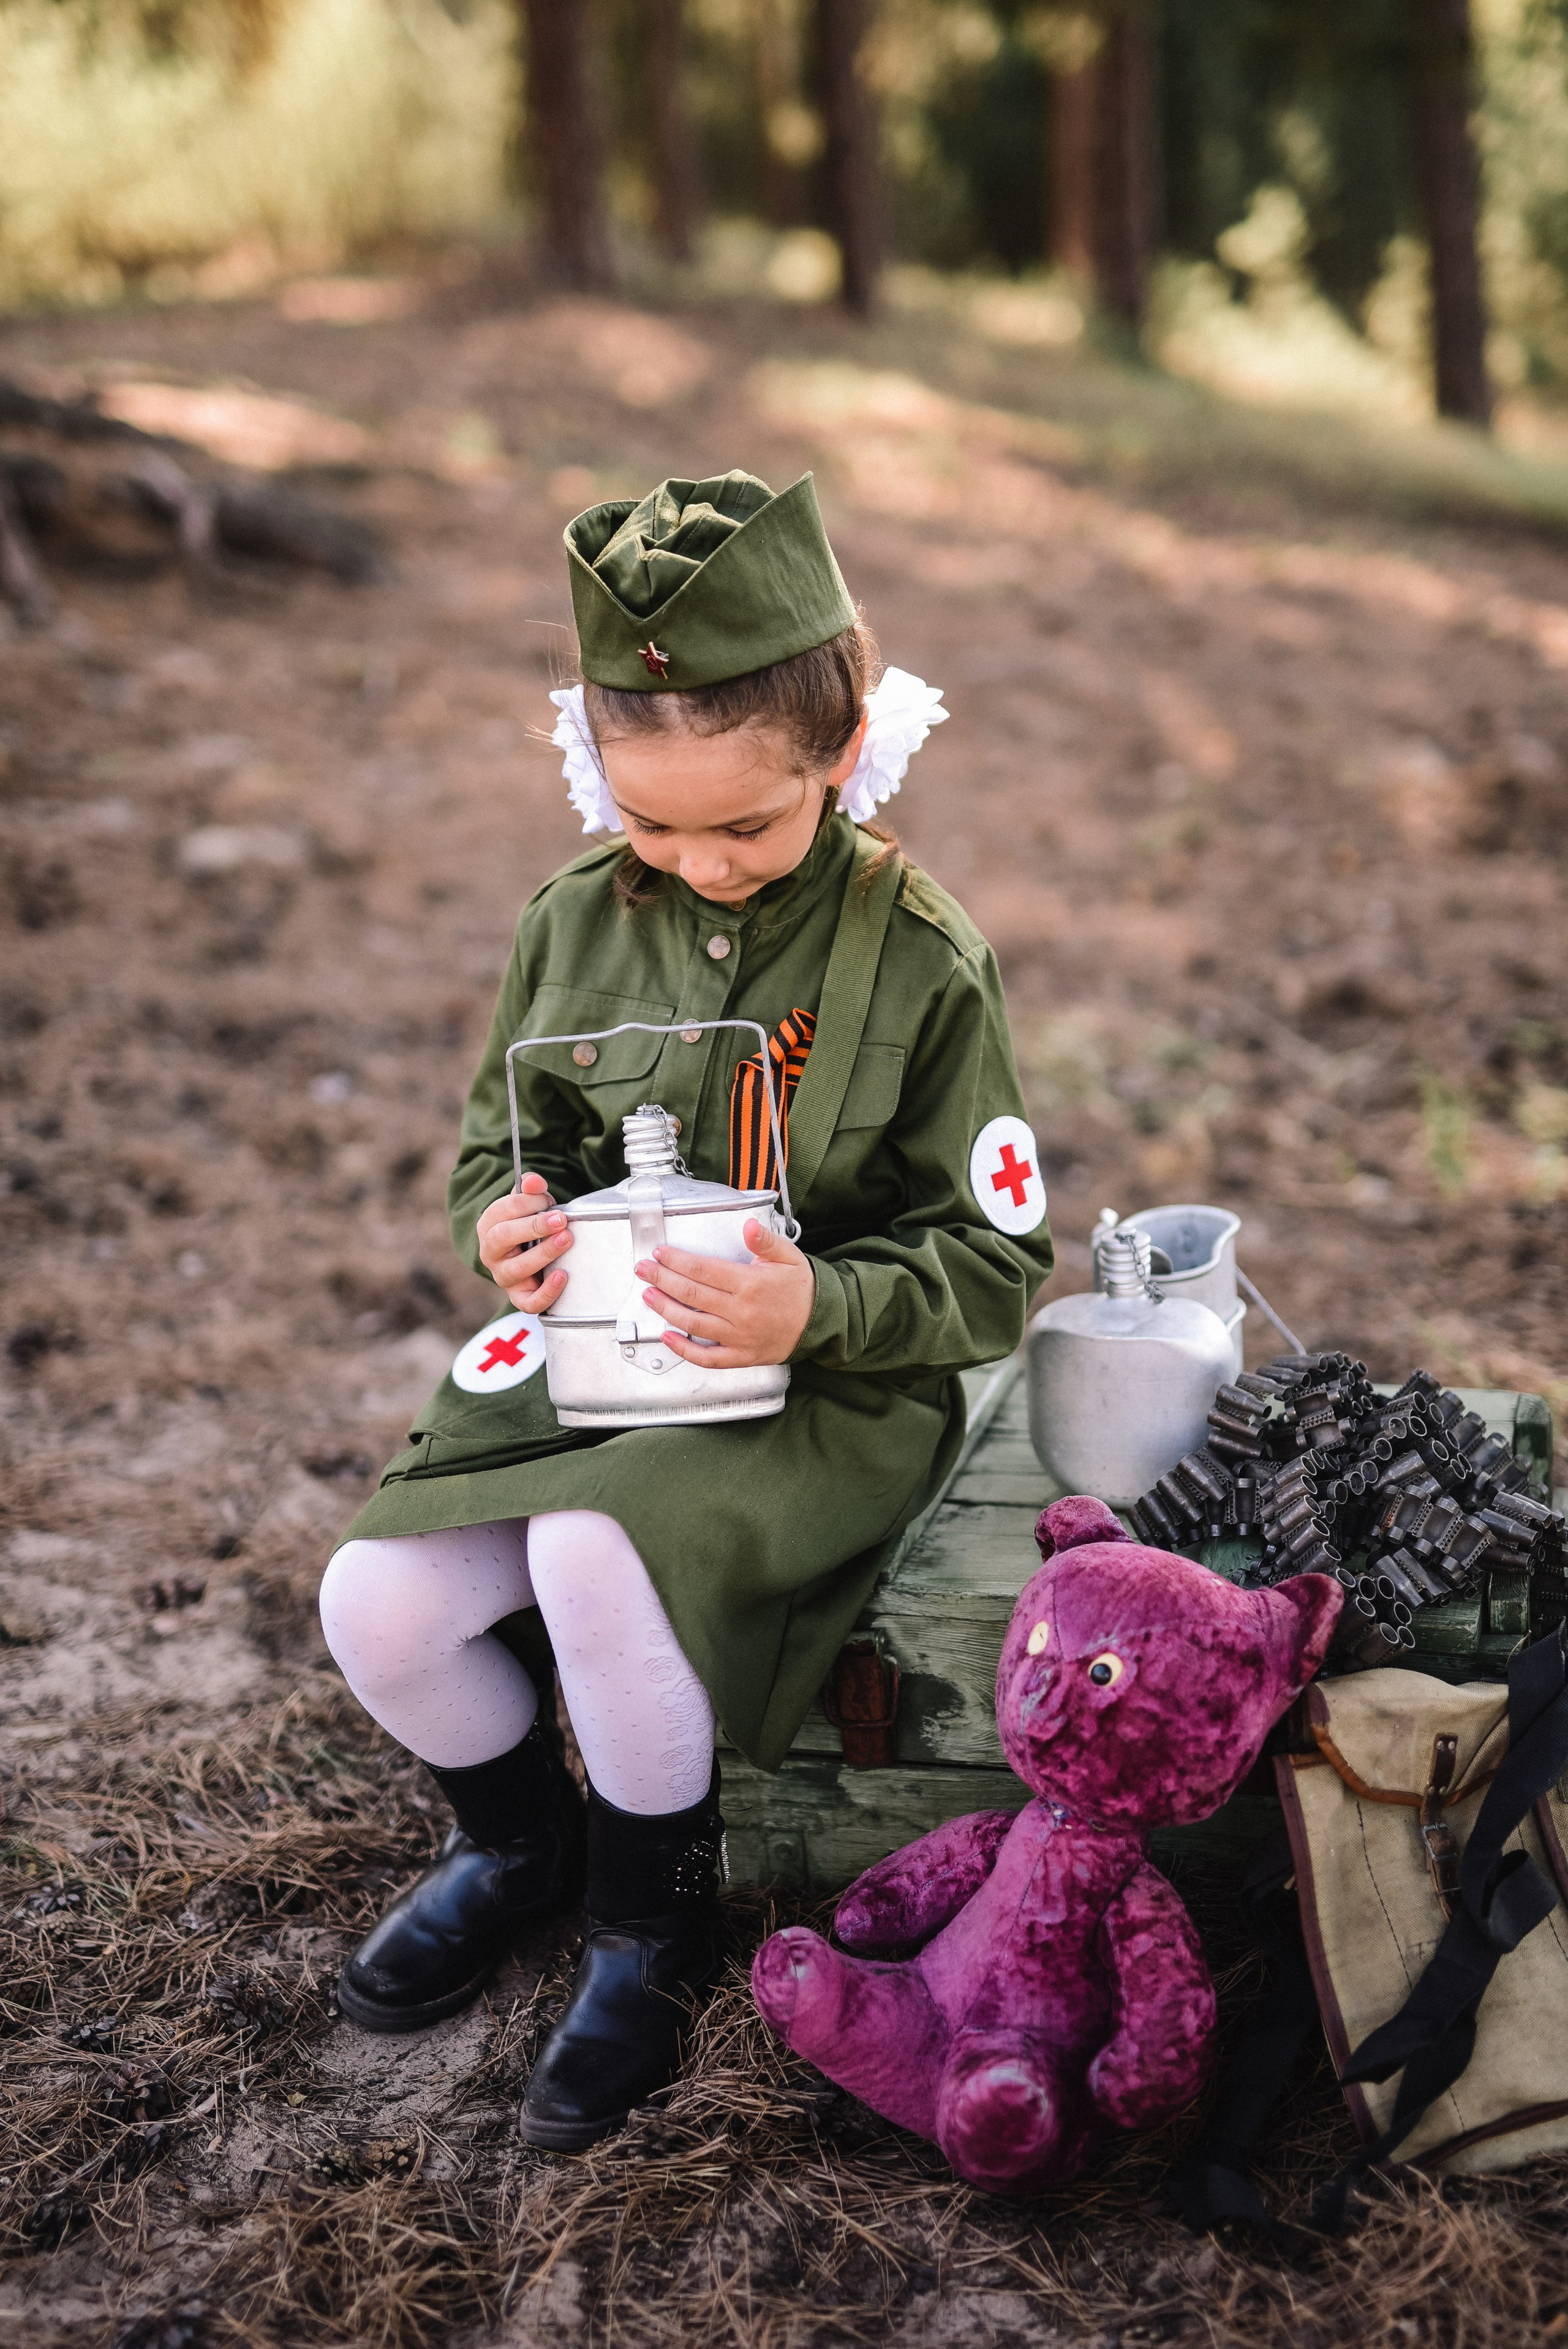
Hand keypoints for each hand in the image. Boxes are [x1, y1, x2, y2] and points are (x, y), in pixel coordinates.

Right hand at [476, 1172, 572, 1313]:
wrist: (528, 1257)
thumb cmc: (528, 1227)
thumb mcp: (529, 1204)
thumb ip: (530, 1190)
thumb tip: (533, 1181)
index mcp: (489, 1226)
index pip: (501, 1211)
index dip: (526, 1203)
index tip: (547, 1200)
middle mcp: (491, 1253)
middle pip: (503, 1238)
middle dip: (533, 1226)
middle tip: (561, 1219)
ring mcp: (504, 1277)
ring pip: (517, 1269)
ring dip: (543, 1253)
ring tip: (566, 1239)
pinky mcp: (520, 1297)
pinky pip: (529, 1302)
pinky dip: (547, 1291)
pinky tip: (563, 1276)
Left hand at [635, 1219, 814, 1367]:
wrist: (821, 1322)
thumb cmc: (801, 1287)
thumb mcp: (788, 1256)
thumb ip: (765, 1240)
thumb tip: (748, 1226)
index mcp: (750, 1284)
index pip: (704, 1269)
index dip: (677, 1261)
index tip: (660, 1253)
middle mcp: (741, 1312)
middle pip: (691, 1294)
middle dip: (662, 1280)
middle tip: (643, 1270)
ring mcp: (739, 1337)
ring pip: (693, 1324)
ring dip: (666, 1309)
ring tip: (649, 1296)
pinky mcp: (741, 1356)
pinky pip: (707, 1358)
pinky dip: (684, 1350)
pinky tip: (668, 1337)